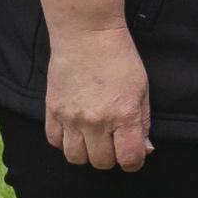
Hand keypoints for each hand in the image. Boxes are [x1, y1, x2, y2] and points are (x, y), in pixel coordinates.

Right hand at [45, 23, 154, 171]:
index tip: (133, 155)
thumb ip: (143, 123)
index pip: (129, 159)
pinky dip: (64, 142)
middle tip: (113, 142)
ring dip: (87, 154)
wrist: (87, 34)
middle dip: (111, 157)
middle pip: (102, 162)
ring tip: (93, 139)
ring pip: (76, 158)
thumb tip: (144, 150)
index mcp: (124, 115)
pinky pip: (54, 141)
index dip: (135, 162)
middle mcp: (96, 120)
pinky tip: (74, 130)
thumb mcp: (142, 90)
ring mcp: (71, 117)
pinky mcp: (52, 109)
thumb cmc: (119, 58)